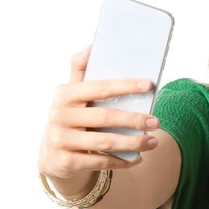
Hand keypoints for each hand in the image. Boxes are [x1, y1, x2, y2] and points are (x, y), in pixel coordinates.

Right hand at [37, 45, 160, 179]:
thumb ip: (80, 70)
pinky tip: (138, 158)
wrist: (51, 153)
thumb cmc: (72, 115)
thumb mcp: (72, 93)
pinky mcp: (65, 162)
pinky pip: (100, 161)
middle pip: (105, 117)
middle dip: (135, 120)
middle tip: (156, 122)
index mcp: (65, 94)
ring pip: (105, 142)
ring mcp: (60, 140)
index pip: (100, 87)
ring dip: (134, 143)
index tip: (149, 85)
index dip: (125, 86)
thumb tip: (92, 46)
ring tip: (153, 142)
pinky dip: (122, 161)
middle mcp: (59, 116)